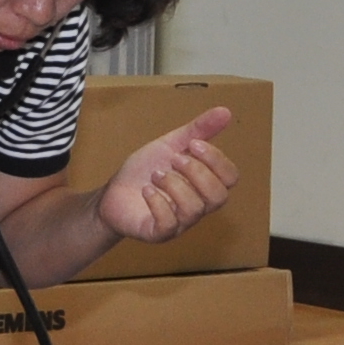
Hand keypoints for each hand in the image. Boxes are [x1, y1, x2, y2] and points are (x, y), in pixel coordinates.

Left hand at [96, 109, 238, 245]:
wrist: (112, 192)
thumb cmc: (145, 170)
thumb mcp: (171, 144)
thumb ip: (198, 130)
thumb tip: (225, 111)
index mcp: (205, 184)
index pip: (230, 178)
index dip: (216, 159)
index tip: (193, 144)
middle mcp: (198, 206)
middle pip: (218, 197)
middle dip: (197, 172)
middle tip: (174, 159)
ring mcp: (180, 222)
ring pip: (194, 209)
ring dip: (174, 185)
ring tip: (156, 174)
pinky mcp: (159, 233)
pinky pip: (169, 224)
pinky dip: (158, 202)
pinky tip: (146, 190)